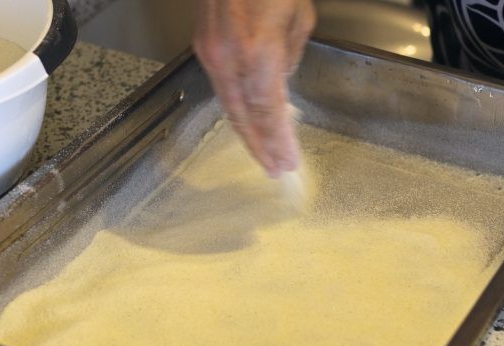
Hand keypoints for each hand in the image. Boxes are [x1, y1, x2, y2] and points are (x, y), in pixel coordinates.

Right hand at [193, 0, 315, 176]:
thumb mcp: (299, 17)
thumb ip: (290, 58)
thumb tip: (282, 82)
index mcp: (258, 51)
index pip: (269, 111)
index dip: (278, 141)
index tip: (288, 161)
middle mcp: (229, 57)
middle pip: (245, 117)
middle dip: (262, 147)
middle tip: (276, 169)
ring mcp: (211, 53)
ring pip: (230, 106)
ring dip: (248, 134)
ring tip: (264, 155)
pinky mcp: (203, 47)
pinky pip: (222, 88)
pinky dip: (237, 110)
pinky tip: (248, 123)